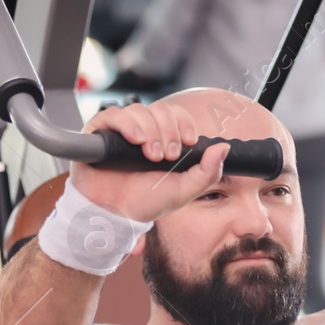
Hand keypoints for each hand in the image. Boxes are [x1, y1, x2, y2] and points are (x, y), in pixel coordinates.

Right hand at [68, 101, 228, 223]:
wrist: (115, 215)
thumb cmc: (146, 203)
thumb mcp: (184, 190)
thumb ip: (207, 172)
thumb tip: (224, 147)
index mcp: (163, 140)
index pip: (176, 115)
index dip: (184, 123)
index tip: (187, 142)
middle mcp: (143, 132)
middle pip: (160, 109)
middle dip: (168, 131)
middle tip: (166, 156)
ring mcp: (121, 131)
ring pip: (140, 110)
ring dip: (150, 131)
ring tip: (149, 155)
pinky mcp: (100, 132)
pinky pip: (114, 114)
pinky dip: (128, 124)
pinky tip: (136, 140)